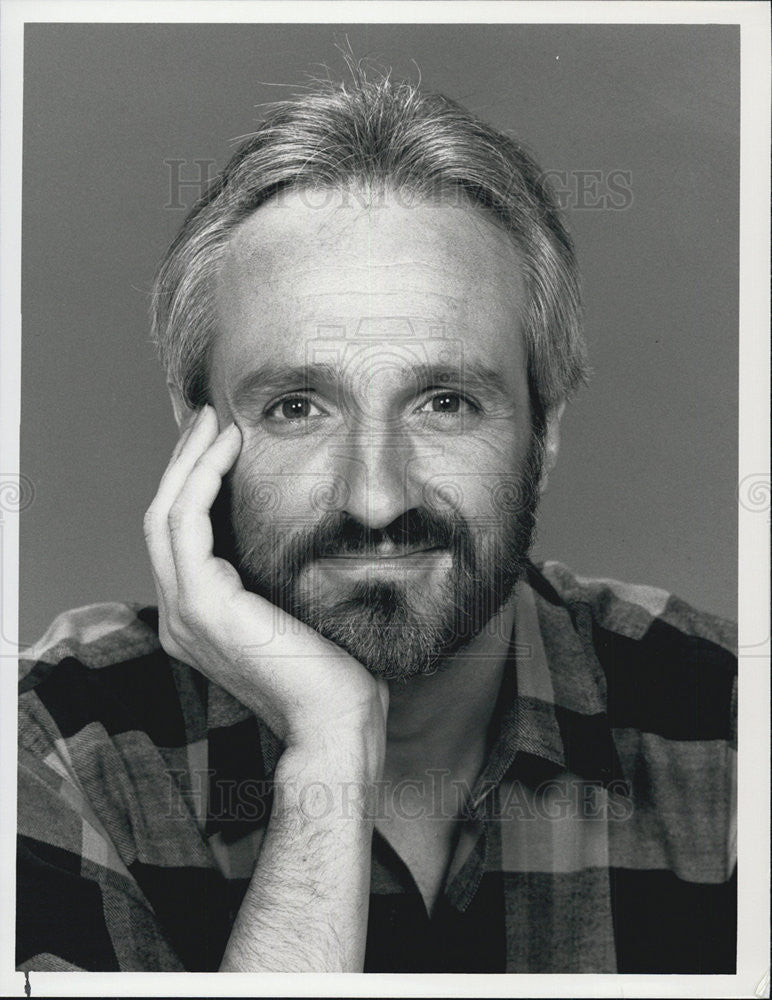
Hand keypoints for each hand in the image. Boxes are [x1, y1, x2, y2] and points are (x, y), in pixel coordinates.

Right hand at [143, 405, 387, 756]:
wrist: (336, 719)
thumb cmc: (333, 669)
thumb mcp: (296, 608)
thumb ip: (276, 574)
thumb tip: (299, 525)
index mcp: (198, 618)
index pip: (180, 537)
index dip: (192, 484)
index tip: (220, 443)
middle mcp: (179, 615)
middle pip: (163, 518)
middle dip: (184, 462)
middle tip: (209, 417)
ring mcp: (184, 611)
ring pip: (166, 513)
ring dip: (189, 460)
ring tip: (216, 420)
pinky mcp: (202, 603)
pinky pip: (187, 522)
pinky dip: (203, 478)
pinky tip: (230, 448)